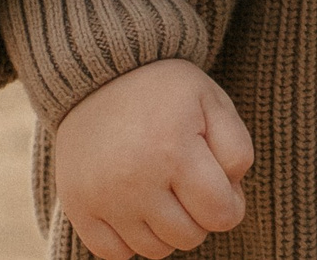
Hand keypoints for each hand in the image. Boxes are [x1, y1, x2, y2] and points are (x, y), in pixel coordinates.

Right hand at [55, 58, 253, 259]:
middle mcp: (135, 180)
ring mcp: (102, 197)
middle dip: (199, 215)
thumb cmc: (166, 91)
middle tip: (189, 182)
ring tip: (162, 189)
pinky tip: (135, 206)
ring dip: (166, 228)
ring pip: (154, 250)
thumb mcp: (214, 102)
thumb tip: (230, 196)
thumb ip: (237, 149)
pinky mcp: (78, 207)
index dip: (231, 204)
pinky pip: (114, 254)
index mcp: (175, 151)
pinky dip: (130, 239)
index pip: (222, 215)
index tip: (221, 183)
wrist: (101, 74)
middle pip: (189, 237)